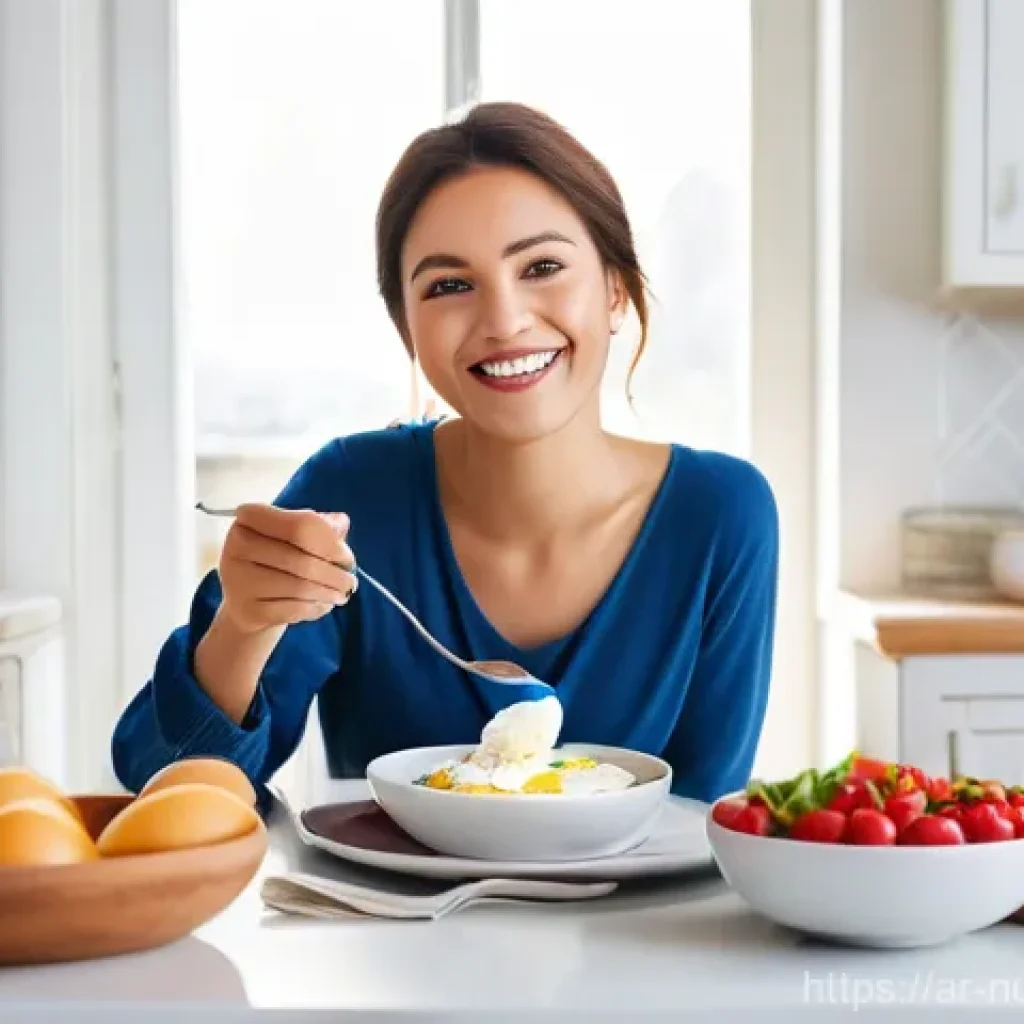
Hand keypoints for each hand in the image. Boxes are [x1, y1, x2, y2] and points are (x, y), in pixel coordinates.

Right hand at [216, 504, 356, 634]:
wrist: (247, 601)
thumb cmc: (277, 560)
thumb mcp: (296, 536)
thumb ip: (319, 526)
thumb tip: (341, 523)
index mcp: (250, 518)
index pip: (301, 524)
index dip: (331, 542)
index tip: (345, 556)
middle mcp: (237, 545)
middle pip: (302, 559)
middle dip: (335, 574)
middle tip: (350, 582)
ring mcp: (238, 579)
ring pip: (299, 587)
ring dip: (329, 593)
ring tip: (342, 594)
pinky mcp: (246, 609)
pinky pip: (293, 609)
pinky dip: (315, 608)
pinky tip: (323, 605)